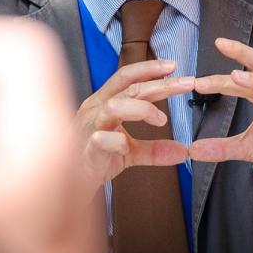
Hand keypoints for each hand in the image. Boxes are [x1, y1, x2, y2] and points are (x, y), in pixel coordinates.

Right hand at [74, 59, 195, 192]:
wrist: (66, 186)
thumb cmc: (94, 160)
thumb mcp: (129, 152)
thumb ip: (154, 149)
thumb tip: (183, 151)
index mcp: (103, 104)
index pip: (126, 77)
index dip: (149, 68)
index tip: (174, 65)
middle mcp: (95, 111)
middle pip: (129, 88)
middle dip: (159, 84)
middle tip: (186, 83)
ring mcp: (89, 129)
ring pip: (114, 106)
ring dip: (142, 109)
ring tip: (161, 119)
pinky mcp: (86, 151)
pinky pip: (99, 140)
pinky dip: (115, 140)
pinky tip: (126, 145)